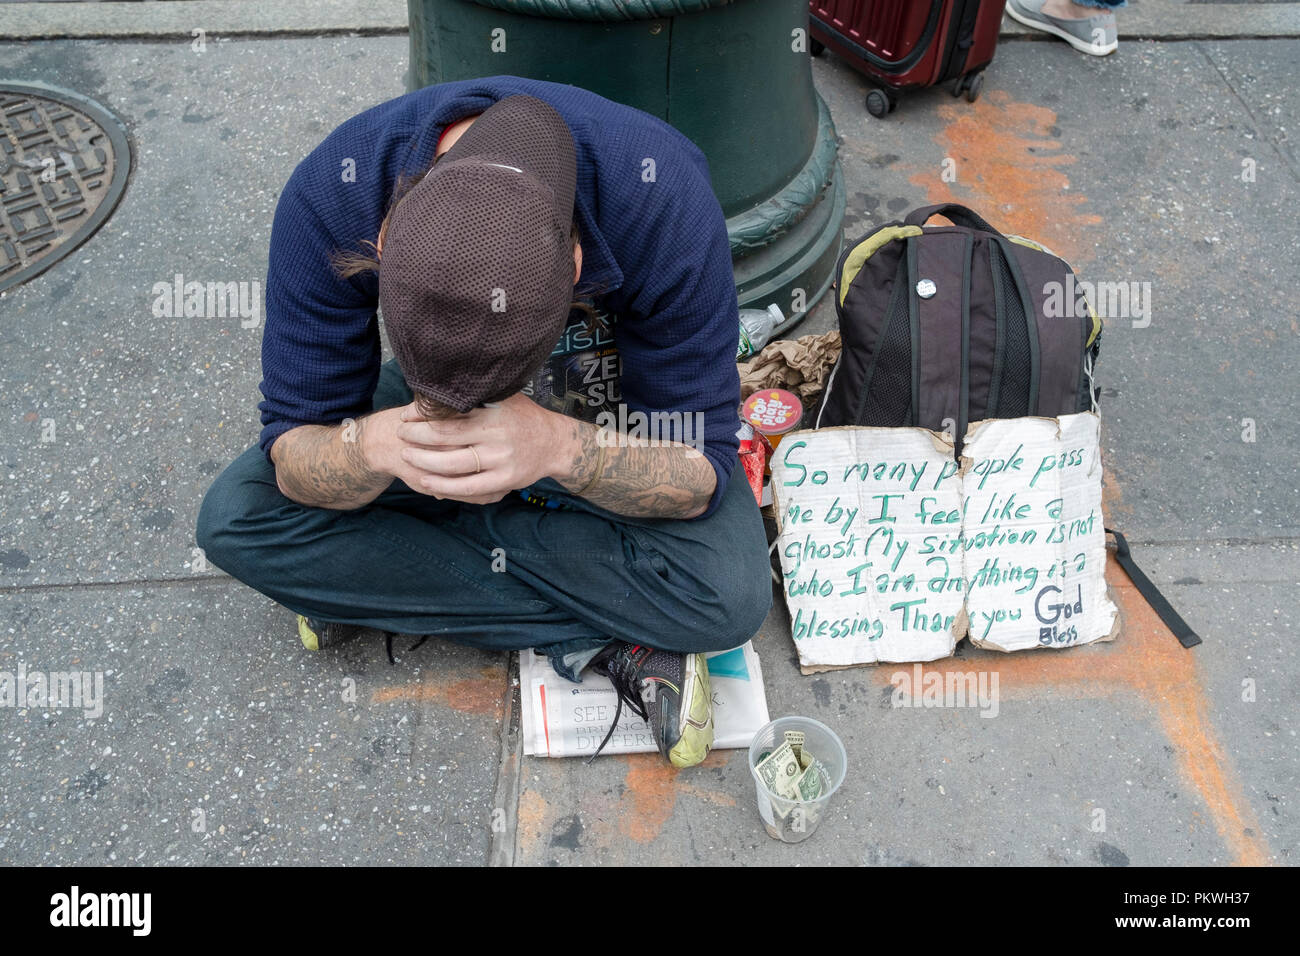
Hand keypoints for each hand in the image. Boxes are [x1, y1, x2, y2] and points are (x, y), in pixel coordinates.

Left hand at [394, 393, 566, 504]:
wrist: (554, 443)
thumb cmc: (524, 416)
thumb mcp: (504, 397)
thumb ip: (477, 393)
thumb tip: (442, 381)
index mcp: (493, 414)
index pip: (448, 415)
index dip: (421, 417)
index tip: (405, 416)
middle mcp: (497, 437)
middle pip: (446, 439)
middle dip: (416, 437)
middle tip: (399, 434)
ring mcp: (501, 461)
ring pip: (453, 465)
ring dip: (424, 462)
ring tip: (407, 455)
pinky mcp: (504, 481)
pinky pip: (468, 487)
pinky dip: (444, 485)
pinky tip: (426, 481)